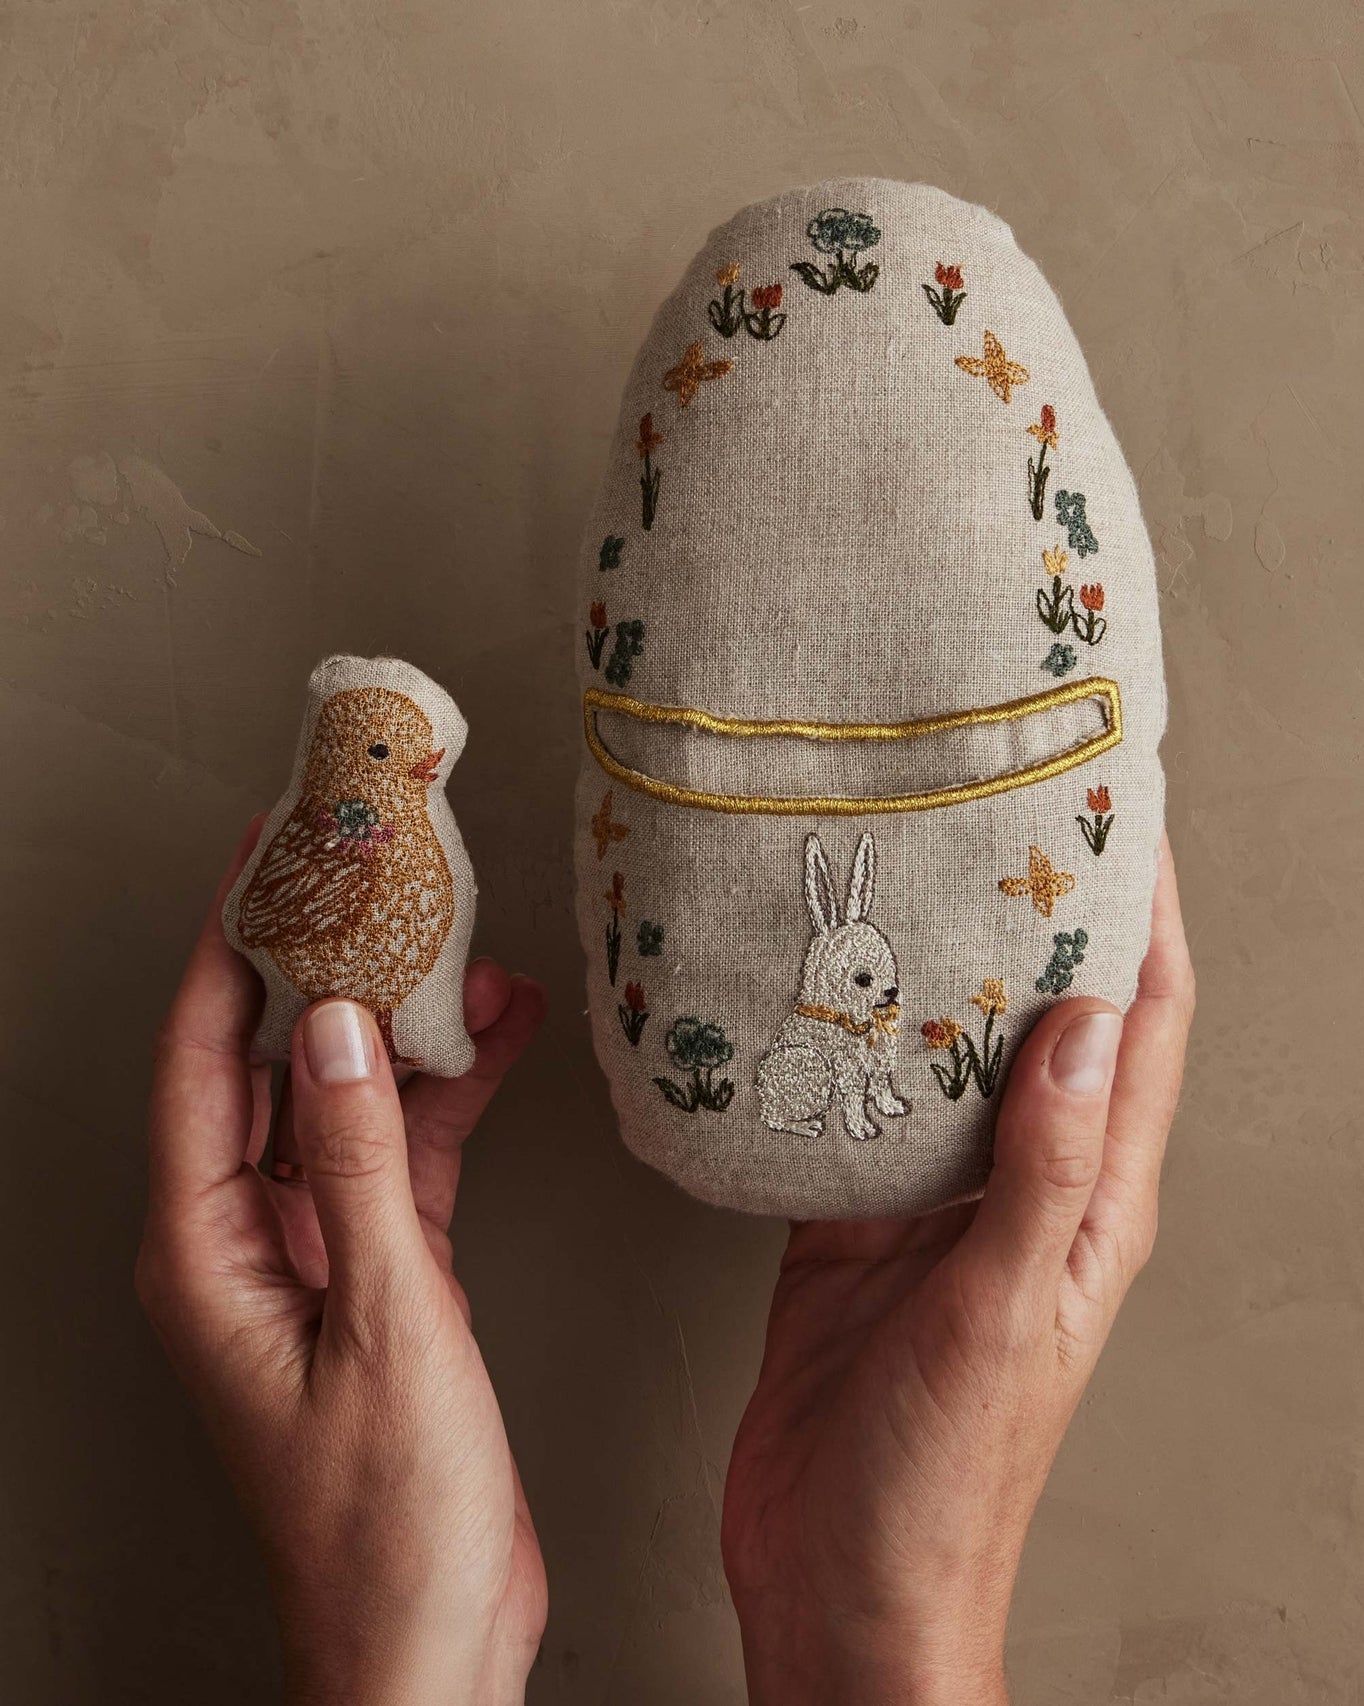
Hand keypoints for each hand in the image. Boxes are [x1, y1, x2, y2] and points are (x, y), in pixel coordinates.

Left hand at [137, 822, 547, 1705]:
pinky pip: (401, 1154)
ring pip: (346, 1101)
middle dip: (320, 963)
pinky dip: (448, 1098)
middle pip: (266, 1064)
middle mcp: (242, 1242)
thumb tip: (333, 1027)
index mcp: (203, 1253)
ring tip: (464, 946)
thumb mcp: (386, 1323)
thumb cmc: (389, 1526)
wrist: (435, 1642)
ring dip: (404, 1029)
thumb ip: (360, 1166)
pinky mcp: (374, 1273)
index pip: (198, 1059)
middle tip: (368, 871)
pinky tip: (498, 1044)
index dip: (228, 946)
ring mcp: (309, 1254)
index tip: (266, 857)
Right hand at [722, 835, 1194, 1705]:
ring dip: (935, 961)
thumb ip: (1044, 1167)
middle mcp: (1024, 1186)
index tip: (1123, 807)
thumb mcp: (1002, 1312)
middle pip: (1046, 1012)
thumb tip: (1089, 1020)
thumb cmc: (942, 1481)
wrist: (839, 1581)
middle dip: (1035, 907)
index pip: (1145, 1024)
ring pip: (946, 1047)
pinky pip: (857, 1102)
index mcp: (1093, 1202)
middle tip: (994, 807)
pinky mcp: (853, 1222)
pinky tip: (807, 992)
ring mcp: (935, 1203)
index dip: (1145, 911)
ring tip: (897, 870)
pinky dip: (843, 1039)